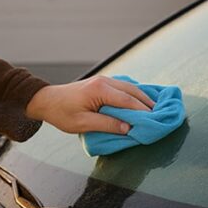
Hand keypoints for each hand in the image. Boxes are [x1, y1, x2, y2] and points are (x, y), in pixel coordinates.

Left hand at [25, 76, 154, 134]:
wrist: (47, 100)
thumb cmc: (62, 113)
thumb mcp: (83, 123)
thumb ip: (106, 124)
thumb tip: (128, 127)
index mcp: (100, 90)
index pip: (128, 101)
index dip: (143, 111)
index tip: (155, 120)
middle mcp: (104, 81)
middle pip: (133, 91)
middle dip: (148, 102)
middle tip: (161, 114)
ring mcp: (104, 80)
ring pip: (130, 87)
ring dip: (143, 97)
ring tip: (155, 108)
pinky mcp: (102, 83)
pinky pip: (123, 87)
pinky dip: (134, 94)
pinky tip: (141, 100)